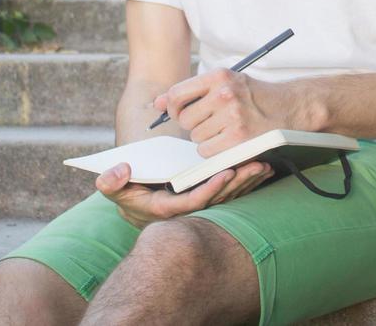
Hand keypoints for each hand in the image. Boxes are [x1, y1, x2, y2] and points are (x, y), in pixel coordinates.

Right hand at [95, 159, 272, 229]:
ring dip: (247, 182)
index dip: (211, 189)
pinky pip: (230, 192)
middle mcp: (187, 210)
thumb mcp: (112, 188)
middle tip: (258, 166)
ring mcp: (199, 206)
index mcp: (167, 208)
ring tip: (265, 166)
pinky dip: (246, 182)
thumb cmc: (126, 192)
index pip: (194, 201)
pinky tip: (263, 172)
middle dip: (238, 183)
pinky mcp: (207, 199)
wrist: (135, 203)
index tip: (226, 172)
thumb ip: (111, 181)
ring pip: (227, 197)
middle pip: (218, 199)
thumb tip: (121, 170)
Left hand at [154, 68, 298, 157]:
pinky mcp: (238, 138)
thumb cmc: (253, 96)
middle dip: (192, 124)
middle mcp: (225, 94)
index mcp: (219, 76)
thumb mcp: (225, 82)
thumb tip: (158, 103)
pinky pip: (206, 151)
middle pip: (184, 119)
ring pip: (195, 137)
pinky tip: (227, 141)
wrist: (288, 107)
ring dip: (204, 138)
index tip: (178, 112)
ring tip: (223, 129)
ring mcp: (232, 117)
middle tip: (210, 121)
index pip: (177, 94)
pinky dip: (213, 150)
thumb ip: (191, 91)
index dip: (172, 107)